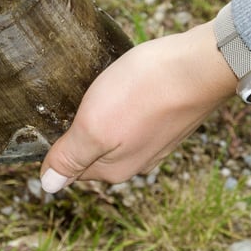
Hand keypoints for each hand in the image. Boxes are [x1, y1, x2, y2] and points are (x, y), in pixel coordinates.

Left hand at [39, 20, 237, 192]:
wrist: (201, 64)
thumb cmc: (144, 92)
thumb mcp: (94, 126)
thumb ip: (71, 157)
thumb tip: (48, 186)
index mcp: (114, 169)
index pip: (71, 168)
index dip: (57, 145)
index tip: (50, 117)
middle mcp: (137, 161)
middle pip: (93, 152)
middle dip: (79, 131)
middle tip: (67, 101)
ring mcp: (156, 140)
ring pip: (115, 133)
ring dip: (102, 117)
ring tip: (94, 91)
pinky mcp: (168, 118)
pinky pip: (134, 117)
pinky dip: (124, 105)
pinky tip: (122, 88)